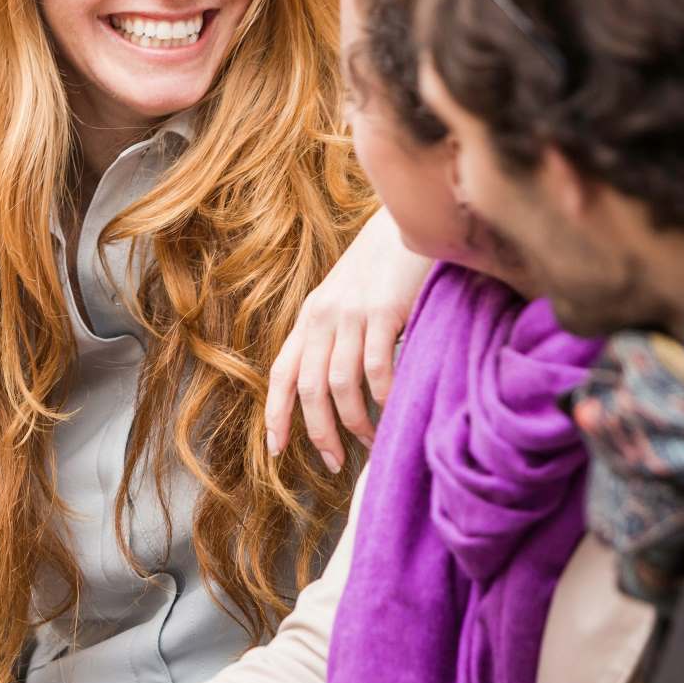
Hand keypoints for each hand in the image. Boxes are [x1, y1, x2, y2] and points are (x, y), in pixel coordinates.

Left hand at [266, 205, 429, 468]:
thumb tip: (335, 390)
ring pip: (338, 383)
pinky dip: (382, 395)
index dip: (275, 414)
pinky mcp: (383, 310)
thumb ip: (337, 337)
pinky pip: (376, 366)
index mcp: (310, 318)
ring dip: (353, 422)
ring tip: (369, 443)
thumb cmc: (384, 269)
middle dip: (318, 432)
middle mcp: (323, 317)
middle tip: (333, 462)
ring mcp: (351, 313)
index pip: (282, 373)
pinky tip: (393, 409)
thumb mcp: (348, 300)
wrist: (409, 220)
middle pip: (308, 388)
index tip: (275, 450)